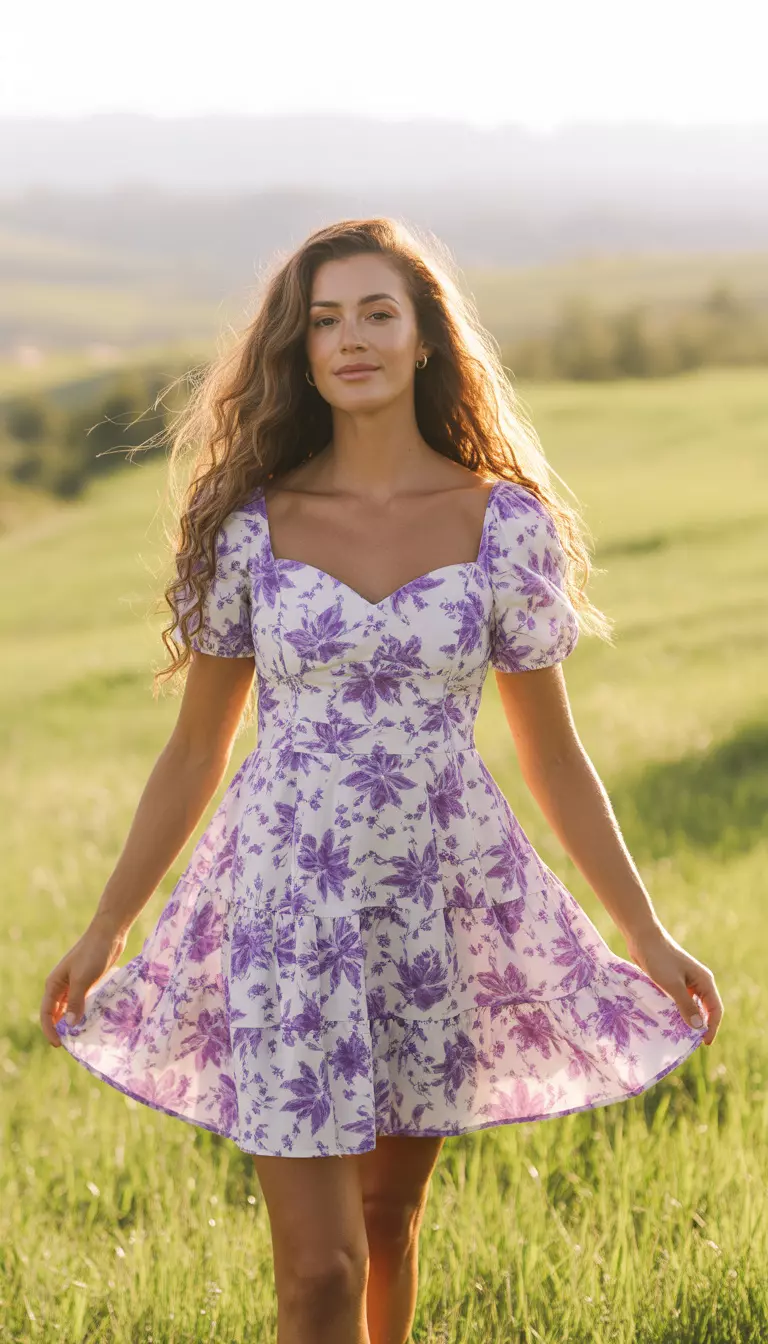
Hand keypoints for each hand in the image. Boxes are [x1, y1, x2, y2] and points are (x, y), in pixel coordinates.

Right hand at [40, 914, 128, 1047]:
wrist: (109, 933)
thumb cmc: (93, 953)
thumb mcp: (82, 979)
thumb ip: (75, 1001)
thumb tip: (70, 1025)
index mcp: (54, 984)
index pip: (47, 1013)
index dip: (50, 1030)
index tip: (60, 1045)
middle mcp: (62, 986)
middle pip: (57, 1013)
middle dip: (62, 1029)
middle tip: (73, 1045)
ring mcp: (75, 984)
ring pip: (71, 1008)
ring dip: (74, 1021)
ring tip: (83, 1037)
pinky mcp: (89, 982)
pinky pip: (83, 1002)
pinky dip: (86, 1012)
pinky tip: (94, 1022)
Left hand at [625, 928, 722, 1045]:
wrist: (642, 938)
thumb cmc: (659, 959)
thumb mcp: (672, 985)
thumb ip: (686, 1005)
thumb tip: (699, 1027)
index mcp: (704, 981)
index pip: (715, 1009)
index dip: (712, 1027)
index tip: (704, 1043)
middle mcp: (698, 982)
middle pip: (705, 1009)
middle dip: (700, 1025)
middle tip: (690, 1043)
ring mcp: (686, 981)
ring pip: (691, 1005)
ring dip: (687, 1019)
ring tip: (679, 1036)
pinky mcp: (673, 981)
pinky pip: (679, 1000)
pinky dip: (677, 1011)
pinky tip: (668, 1020)